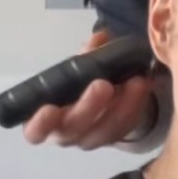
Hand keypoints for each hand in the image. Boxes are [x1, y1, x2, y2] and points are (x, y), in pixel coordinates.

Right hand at [22, 30, 154, 149]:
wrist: (100, 104)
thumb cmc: (76, 84)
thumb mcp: (77, 67)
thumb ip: (85, 54)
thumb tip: (98, 39)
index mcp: (46, 119)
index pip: (34, 131)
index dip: (39, 124)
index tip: (49, 109)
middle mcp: (66, 134)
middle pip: (73, 130)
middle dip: (88, 107)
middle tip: (102, 85)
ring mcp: (92, 139)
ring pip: (105, 131)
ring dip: (120, 107)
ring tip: (134, 81)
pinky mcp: (116, 136)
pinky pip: (127, 125)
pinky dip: (136, 105)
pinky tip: (143, 83)